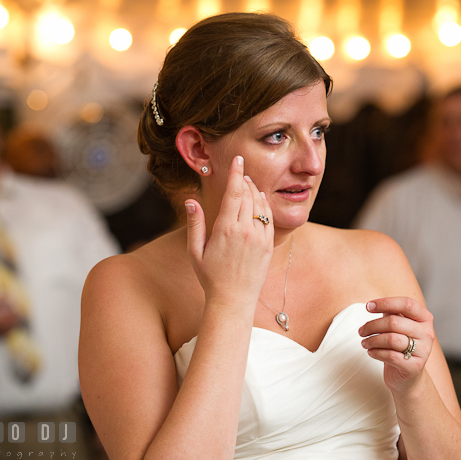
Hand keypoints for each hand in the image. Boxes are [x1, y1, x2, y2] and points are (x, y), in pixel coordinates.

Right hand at [184, 156, 273, 308]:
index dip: (236, 173)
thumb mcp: (195, 251)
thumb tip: (190, 201)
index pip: (233, 193)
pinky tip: (259, 199)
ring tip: (248, 183)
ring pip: (260, 205)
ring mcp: (259, 238)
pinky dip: (265, 205)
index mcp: (225, 229)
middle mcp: (245, 231)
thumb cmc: (210, 277)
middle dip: (245, 180)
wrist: (233, 300)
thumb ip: (194, 224)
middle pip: (248, 195)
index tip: (238, 159)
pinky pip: (269, 218)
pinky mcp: (268, 245)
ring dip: (255, 190)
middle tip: (241, 171)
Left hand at [359, 297, 434, 396]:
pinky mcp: (415, 366)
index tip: (368, 307)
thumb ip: (391, 313)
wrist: (408, 376)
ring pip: (391, 339)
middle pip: (394, 322)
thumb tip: (373, 305)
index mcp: (424, 318)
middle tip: (361, 331)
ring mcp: (423, 350)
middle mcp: (427, 333)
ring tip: (364, 342)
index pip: (406, 304)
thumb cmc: (401, 346)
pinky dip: (376, 352)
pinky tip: (371, 352)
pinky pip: (390, 355)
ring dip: (372, 340)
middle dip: (372, 325)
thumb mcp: (398, 326)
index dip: (386, 303)